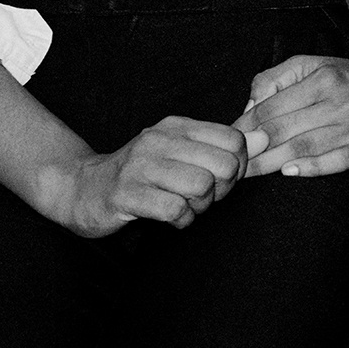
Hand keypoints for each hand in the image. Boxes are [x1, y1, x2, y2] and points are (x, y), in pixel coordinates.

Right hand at [47, 115, 246, 236]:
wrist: (83, 188)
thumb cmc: (141, 173)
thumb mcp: (179, 151)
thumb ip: (220, 145)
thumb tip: (265, 138)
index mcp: (175, 126)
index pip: (233, 139)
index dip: (238, 166)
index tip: (221, 179)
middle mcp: (158, 140)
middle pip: (223, 165)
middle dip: (223, 190)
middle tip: (205, 197)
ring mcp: (140, 166)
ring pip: (201, 187)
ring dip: (201, 206)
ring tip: (186, 206)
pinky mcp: (126, 194)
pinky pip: (175, 210)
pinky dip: (181, 221)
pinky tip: (172, 218)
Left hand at [238, 50, 348, 176]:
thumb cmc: (339, 77)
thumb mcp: (306, 65)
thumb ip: (273, 80)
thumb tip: (249, 108)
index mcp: (323, 79)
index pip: (273, 107)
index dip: (246, 125)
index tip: (231, 138)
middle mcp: (340, 102)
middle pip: (285, 130)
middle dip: (254, 148)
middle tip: (234, 161)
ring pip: (306, 147)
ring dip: (273, 162)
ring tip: (250, 172)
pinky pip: (340, 161)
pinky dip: (315, 168)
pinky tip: (290, 172)